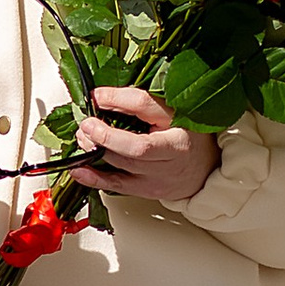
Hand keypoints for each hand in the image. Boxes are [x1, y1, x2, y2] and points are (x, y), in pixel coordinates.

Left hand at [76, 85, 219, 205]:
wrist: (205, 170)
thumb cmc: (188, 136)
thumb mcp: (173, 112)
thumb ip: (141, 104)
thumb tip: (103, 98)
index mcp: (179, 125)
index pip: (146, 107)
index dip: (118, 99)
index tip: (97, 95)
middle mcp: (171, 154)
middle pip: (136, 146)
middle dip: (105, 134)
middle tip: (86, 124)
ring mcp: (159, 176)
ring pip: (123, 165)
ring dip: (96, 151)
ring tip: (83, 138)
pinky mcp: (147, 190)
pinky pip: (117, 185)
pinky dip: (94, 178)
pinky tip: (79, 168)